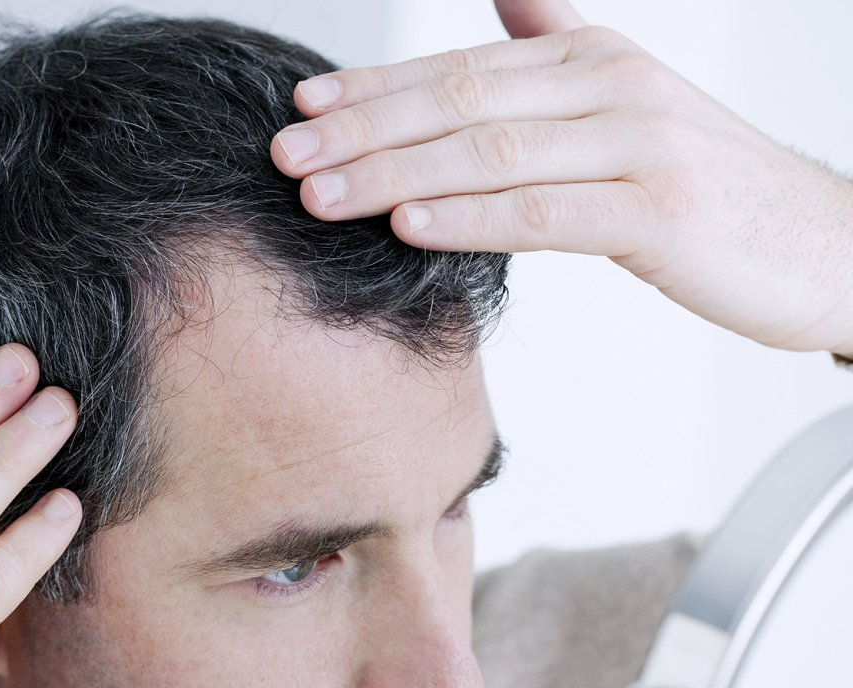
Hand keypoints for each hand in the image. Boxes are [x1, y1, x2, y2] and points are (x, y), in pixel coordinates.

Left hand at [269, 0, 852, 355]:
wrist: (825, 244)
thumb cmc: (707, 185)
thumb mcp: (629, 101)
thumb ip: (562, 47)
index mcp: (590, 58)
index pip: (457, 70)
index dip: (372, 88)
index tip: (300, 110)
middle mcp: (610, 87)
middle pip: (458, 105)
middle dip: (361, 131)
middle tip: (285, 156)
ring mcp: (637, 146)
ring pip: (488, 156)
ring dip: (392, 175)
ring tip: (320, 195)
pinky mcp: (657, 212)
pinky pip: (541, 212)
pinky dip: (467, 218)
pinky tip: (406, 225)